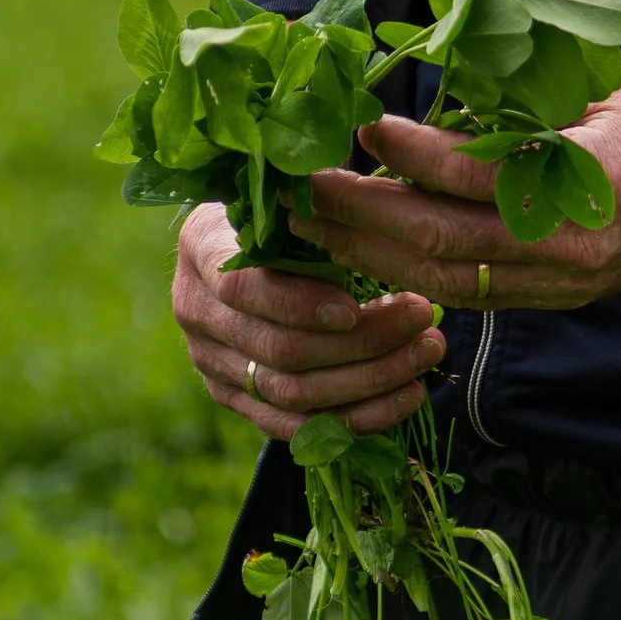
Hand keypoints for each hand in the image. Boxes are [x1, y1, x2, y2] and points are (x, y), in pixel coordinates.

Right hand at [172, 203, 443, 439]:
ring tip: (426, 353)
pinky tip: (407, 398)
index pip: (242, 288)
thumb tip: (366, 201)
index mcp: (202, 246)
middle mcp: (194, 309)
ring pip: (292, 393)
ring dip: (371, 380)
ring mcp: (211, 362)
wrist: (246, 247)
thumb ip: (320, 200)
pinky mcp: (235, 399)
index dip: (299, 304)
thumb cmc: (285, 210)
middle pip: (279, 349)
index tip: (356, 306)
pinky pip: (297, 427)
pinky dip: (357, 419)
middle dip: (361, 341)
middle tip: (421, 318)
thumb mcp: (295, 192)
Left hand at [303, 70, 620, 308]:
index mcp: (589, 185)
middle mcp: (572, 248)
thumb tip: (423, 110)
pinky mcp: (558, 298)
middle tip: (303, 188)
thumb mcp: (596, 90)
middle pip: (441, 242)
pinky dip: (410, 275)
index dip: (409, 153)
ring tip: (315, 228)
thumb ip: (516, 107)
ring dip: (370, 257)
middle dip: (361, 216)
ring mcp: (564, 283)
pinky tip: (367, 254)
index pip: (475, 176)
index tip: (362, 126)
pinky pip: (471, 294)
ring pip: (445, 282)